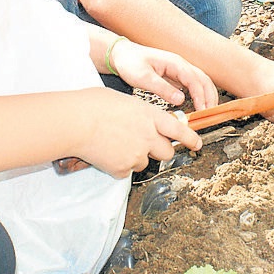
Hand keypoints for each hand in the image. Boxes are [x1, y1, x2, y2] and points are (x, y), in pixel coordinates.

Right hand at [73, 90, 201, 177]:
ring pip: (144, 163)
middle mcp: (148, 137)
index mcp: (151, 117)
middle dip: (160, 151)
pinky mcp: (122, 169)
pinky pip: (125, 171)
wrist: (76, 122)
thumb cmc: (95, 105)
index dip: (190, 138)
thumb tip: (146, 122)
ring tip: (115, 143)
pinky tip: (105, 152)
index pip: (179, 130)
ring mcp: (136, 155)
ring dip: (135, 157)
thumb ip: (141, 115)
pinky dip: (117, 165)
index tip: (197, 144)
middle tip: (146, 145)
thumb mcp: (126, 101)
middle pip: (167, 152)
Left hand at [109, 39, 218, 109]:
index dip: (200, 96)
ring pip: (201, 81)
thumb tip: (181, 99)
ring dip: (207, 94)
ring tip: (207, 110)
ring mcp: (179, 69)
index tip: (202, 110)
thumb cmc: (130, 63)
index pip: (195, 80)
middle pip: (203, 79)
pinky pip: (193, 84)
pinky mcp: (175, 75)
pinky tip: (198, 104)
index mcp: (175, 63)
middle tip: (209, 113)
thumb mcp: (143, 78)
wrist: (122, 54)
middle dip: (209, 96)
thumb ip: (162, 88)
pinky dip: (199, 94)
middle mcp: (180, 65)